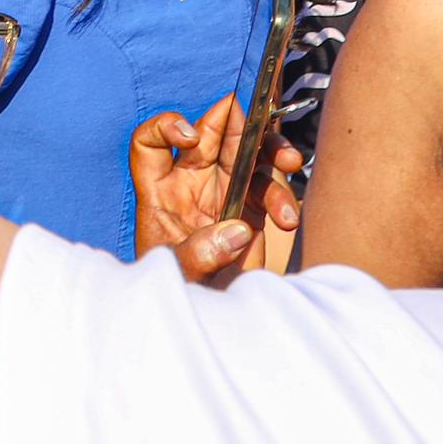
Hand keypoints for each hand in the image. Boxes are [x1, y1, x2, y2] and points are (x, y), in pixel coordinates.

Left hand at [127, 97, 302, 284]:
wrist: (206, 319)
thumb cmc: (178, 291)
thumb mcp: (179, 273)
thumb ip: (200, 253)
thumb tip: (235, 231)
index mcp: (160, 190)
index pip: (151, 142)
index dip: (166, 127)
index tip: (190, 137)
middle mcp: (191, 184)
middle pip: (210, 136)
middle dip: (235, 125)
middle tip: (257, 128)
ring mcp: (223, 193)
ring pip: (247, 154)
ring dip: (271, 151)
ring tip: (291, 161)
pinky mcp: (251, 210)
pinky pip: (269, 188)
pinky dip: (284, 197)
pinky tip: (288, 218)